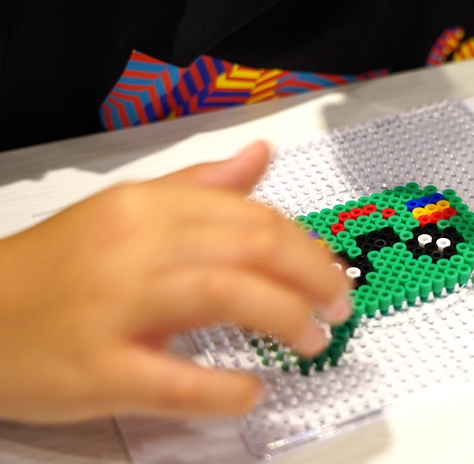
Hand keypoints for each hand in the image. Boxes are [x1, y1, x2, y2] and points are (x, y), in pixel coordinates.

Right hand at [0, 142, 351, 422]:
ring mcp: (114, 306)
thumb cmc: (60, 267)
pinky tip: (251, 391)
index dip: (305, 245)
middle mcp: (134, 245)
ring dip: (286, 318)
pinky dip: (226, 389)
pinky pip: (177, 379)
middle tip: (338, 305)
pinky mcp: (98, 367)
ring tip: (313, 340)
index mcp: (146, 206)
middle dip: (312, 276)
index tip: (329, 270)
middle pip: (250, 246)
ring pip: (225, 295)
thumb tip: (259, 156)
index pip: (251, 214)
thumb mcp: (127, 210)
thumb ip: (200, 185)